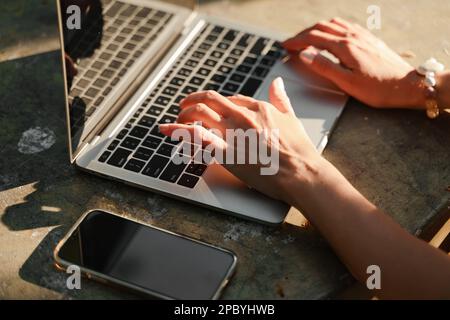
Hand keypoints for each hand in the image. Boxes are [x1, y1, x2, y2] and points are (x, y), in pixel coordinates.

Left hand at [159, 78, 324, 203]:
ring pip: (199, 113)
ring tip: (175, 123)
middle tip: (183, 110)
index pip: (228, 99)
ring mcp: (233, 133)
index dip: (213, 103)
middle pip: (209, 100)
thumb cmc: (300, 151)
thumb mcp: (292, 119)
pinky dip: (179, 132)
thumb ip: (281, 99)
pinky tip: (168, 130)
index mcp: (258, 107)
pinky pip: (197, 137)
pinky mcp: (226, 153)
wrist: (303, 173)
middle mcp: (242, 116)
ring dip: (183, 116)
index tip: (207, 109)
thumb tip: (277, 82)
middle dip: (191, 102)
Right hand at [283, 18, 424, 108]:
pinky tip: (331, 36)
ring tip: (307, 39)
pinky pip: (345, 26)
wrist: (408, 85)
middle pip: (321, 28)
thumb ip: (324, 67)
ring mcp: (362, 36)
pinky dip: (331, 28)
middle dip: (303, 34)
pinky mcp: (369, 39)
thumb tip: (306, 54)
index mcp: (345, 47)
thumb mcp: (347, 83)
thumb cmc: (379, 88)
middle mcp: (353, 37)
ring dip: (316, 29)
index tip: (285, 46)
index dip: (297, 41)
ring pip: (333, 24)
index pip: (314, 38)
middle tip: (291, 43)